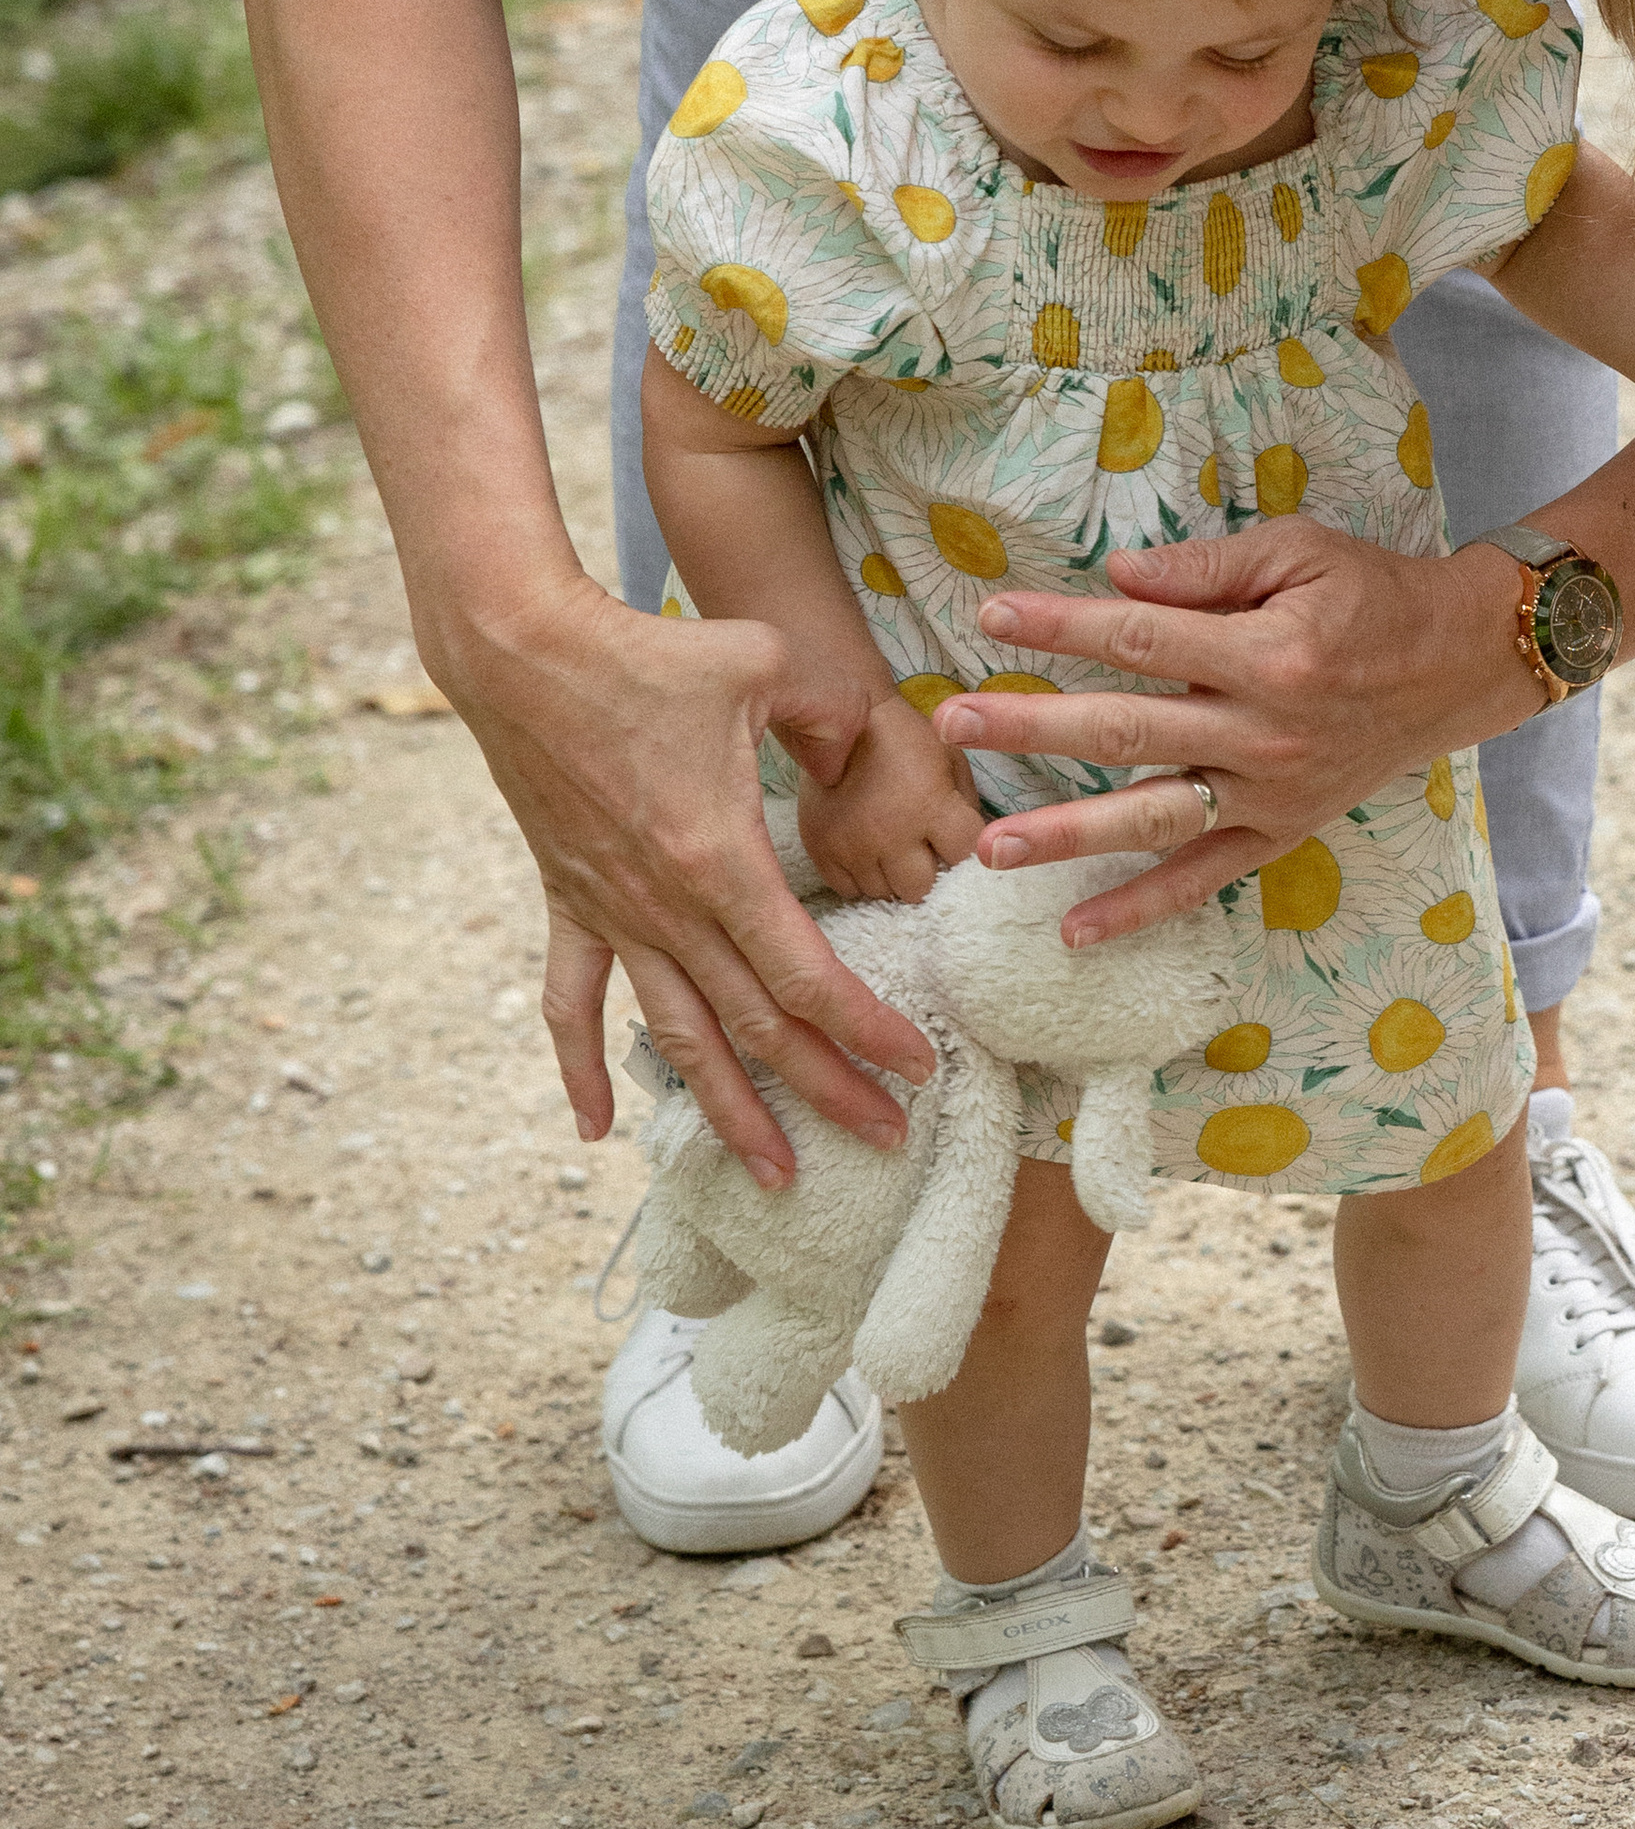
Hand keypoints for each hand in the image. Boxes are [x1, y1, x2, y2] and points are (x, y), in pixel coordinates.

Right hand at [421, 564, 937, 1185]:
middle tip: (886, 1140)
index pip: (807, 976)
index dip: (866, 1029)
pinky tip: (596, 1132)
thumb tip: (860, 749)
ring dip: (730, 1113)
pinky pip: (573, 1004)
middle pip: (758, 1028)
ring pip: (679, 1039)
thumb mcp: (764, 660)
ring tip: (777, 1174)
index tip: (916, 1066)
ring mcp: (613, 914)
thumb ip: (831, 711)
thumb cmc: (648, 653)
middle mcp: (667, 908)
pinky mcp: (568, 903)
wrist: (525, 654)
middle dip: (828, 1091)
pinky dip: (581, 1071)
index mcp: (722, 861)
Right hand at [797, 691, 986, 904]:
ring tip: (889, 848)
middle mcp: (891, 835)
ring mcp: (852, 847)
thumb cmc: (905, 738)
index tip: (952, 841)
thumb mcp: (950, 758)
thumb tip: (971, 846)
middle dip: (925, 873)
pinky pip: (847, 890)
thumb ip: (967, 803)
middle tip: (918, 852)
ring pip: (882, 894)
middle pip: (918, 890)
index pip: (963, 857)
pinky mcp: (820, 850)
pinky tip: (865, 852)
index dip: (962, 851)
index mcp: (930, 807)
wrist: (842, 719)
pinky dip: (859, 877)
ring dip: (890, 876)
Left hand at [930, 521, 1533, 947]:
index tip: (991, 616)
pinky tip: (1074, 930)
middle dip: (1032, 726)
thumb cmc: (1370, 594)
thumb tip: (1114, 578)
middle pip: (1125, 730)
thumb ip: (1204, 568)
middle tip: (951, 722)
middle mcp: (1263, 732)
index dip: (1061, 626)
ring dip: (1066, 835)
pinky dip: (1140, 909)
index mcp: (1267, 654)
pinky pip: (1201, 879)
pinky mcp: (1279, 833)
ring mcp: (1270, 793)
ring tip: (988, 847)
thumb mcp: (1298, 550)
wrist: (1455, 663)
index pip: (1138, 638)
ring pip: (1151, 818)